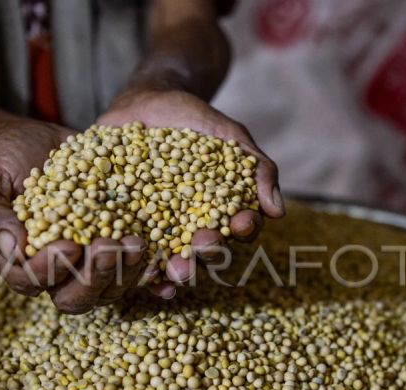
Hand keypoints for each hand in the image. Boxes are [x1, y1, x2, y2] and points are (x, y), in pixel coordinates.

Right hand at [0, 119, 148, 313]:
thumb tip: (10, 247)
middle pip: (76, 296)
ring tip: (137, 244)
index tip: (67, 245)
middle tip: (108, 247)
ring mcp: (92, 265)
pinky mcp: (119, 252)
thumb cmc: (6, 161)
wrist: (39, 142)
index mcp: (20, 262)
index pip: (31, 280)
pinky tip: (168, 266)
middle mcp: (58, 272)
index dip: (50, 269)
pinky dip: (154, 276)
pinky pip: (138, 274)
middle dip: (94, 276)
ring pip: (110, 289)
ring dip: (125, 272)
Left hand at [97, 89, 284, 297]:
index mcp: (223, 210)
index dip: (244, 227)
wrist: (146, 102)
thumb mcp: (229, 135)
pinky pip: (134, 252)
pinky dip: (137, 267)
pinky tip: (138, 272)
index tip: (243, 222)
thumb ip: (257, 168)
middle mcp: (194, 226)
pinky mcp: (128, 225)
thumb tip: (278, 211)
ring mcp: (160, 228)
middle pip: (207, 249)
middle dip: (209, 251)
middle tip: (205, 245)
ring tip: (175, 271)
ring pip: (172, 258)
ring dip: (178, 270)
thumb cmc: (194, 119)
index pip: (240, 227)